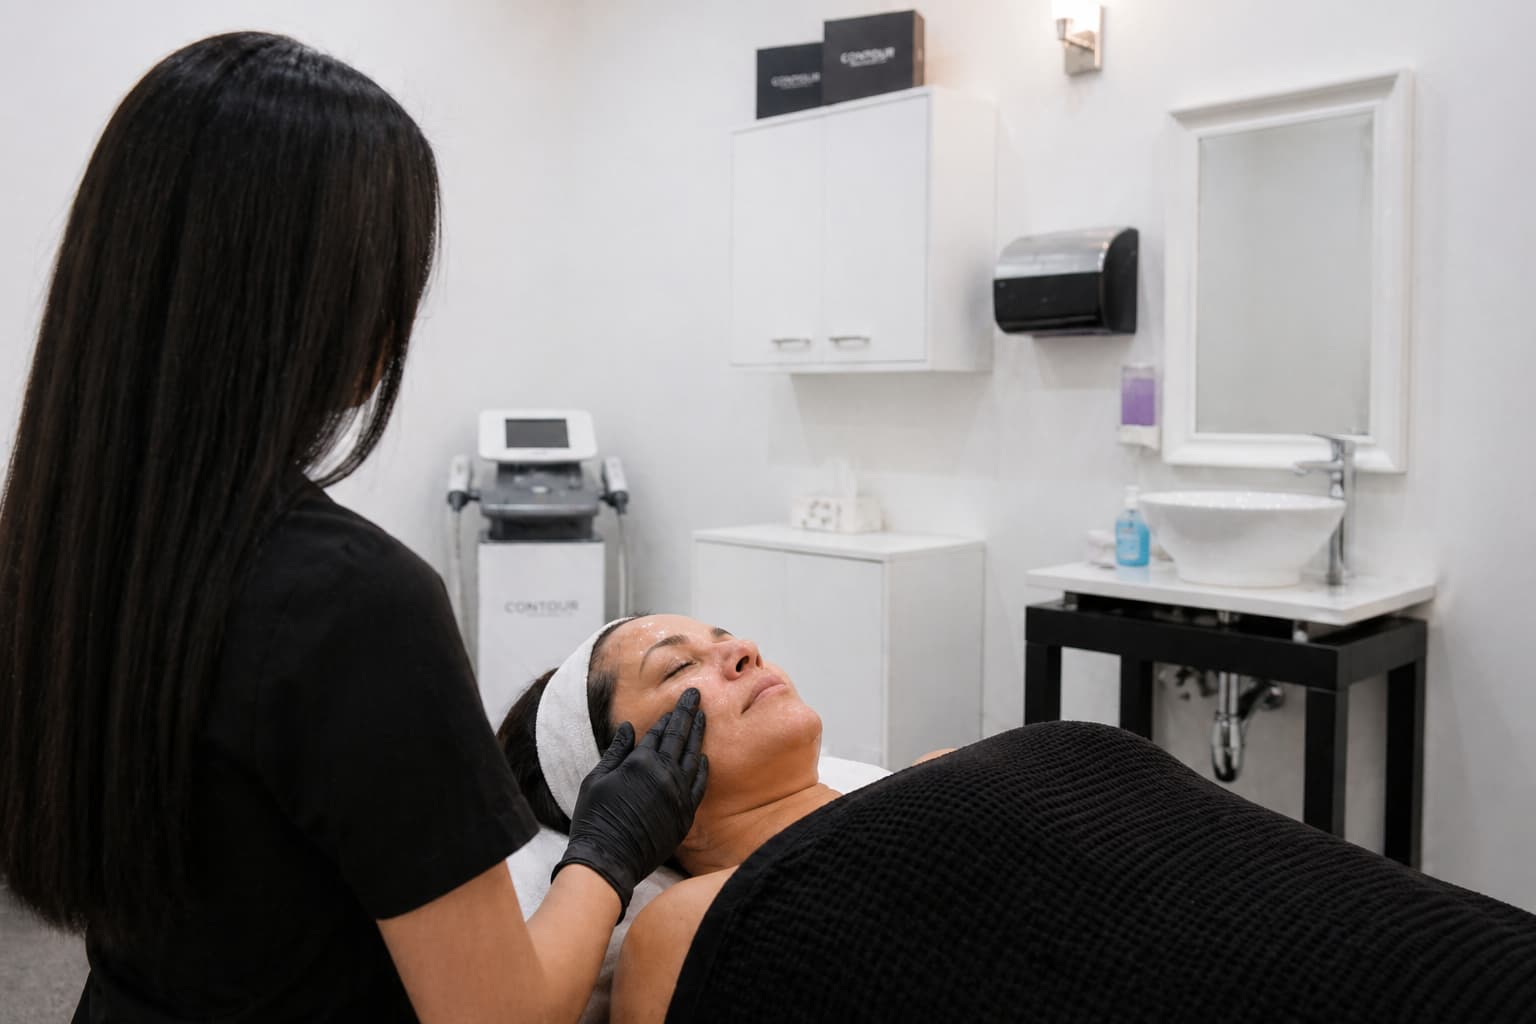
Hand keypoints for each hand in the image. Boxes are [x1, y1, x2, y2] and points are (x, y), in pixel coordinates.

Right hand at [554, 688, 708, 920]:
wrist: (608, 861)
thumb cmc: (594, 818)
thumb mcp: (596, 779)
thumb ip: (616, 751)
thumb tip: (629, 727)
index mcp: (641, 763)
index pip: (659, 732)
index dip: (667, 717)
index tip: (675, 704)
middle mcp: (664, 776)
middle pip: (680, 737)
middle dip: (688, 713)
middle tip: (696, 694)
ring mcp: (678, 796)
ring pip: (694, 758)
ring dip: (698, 735)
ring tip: (703, 718)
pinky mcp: (684, 816)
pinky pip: (698, 786)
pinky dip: (702, 768)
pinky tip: (703, 757)